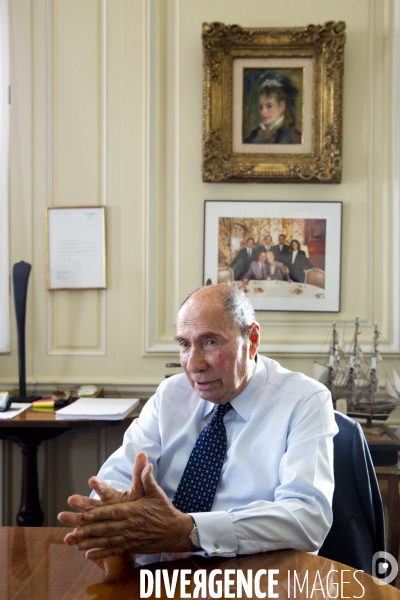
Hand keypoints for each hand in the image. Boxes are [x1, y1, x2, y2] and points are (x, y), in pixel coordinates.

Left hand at [58, 454, 193, 558]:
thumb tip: (145, 462)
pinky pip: (113, 550)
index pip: (112, 512)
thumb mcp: (156, 492)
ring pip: (106, 541)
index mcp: (133, 511)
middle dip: (86, 529)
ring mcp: (129, 538)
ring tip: (73, 542)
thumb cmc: (164, 510)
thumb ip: (147, 478)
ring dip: (89, 542)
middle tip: (70, 530)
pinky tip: (87, 555)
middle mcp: (129, 526)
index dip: (98, 514)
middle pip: (105, 528)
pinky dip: (100, 553)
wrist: (175, 531)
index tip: (84, 514)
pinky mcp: (131, 547)